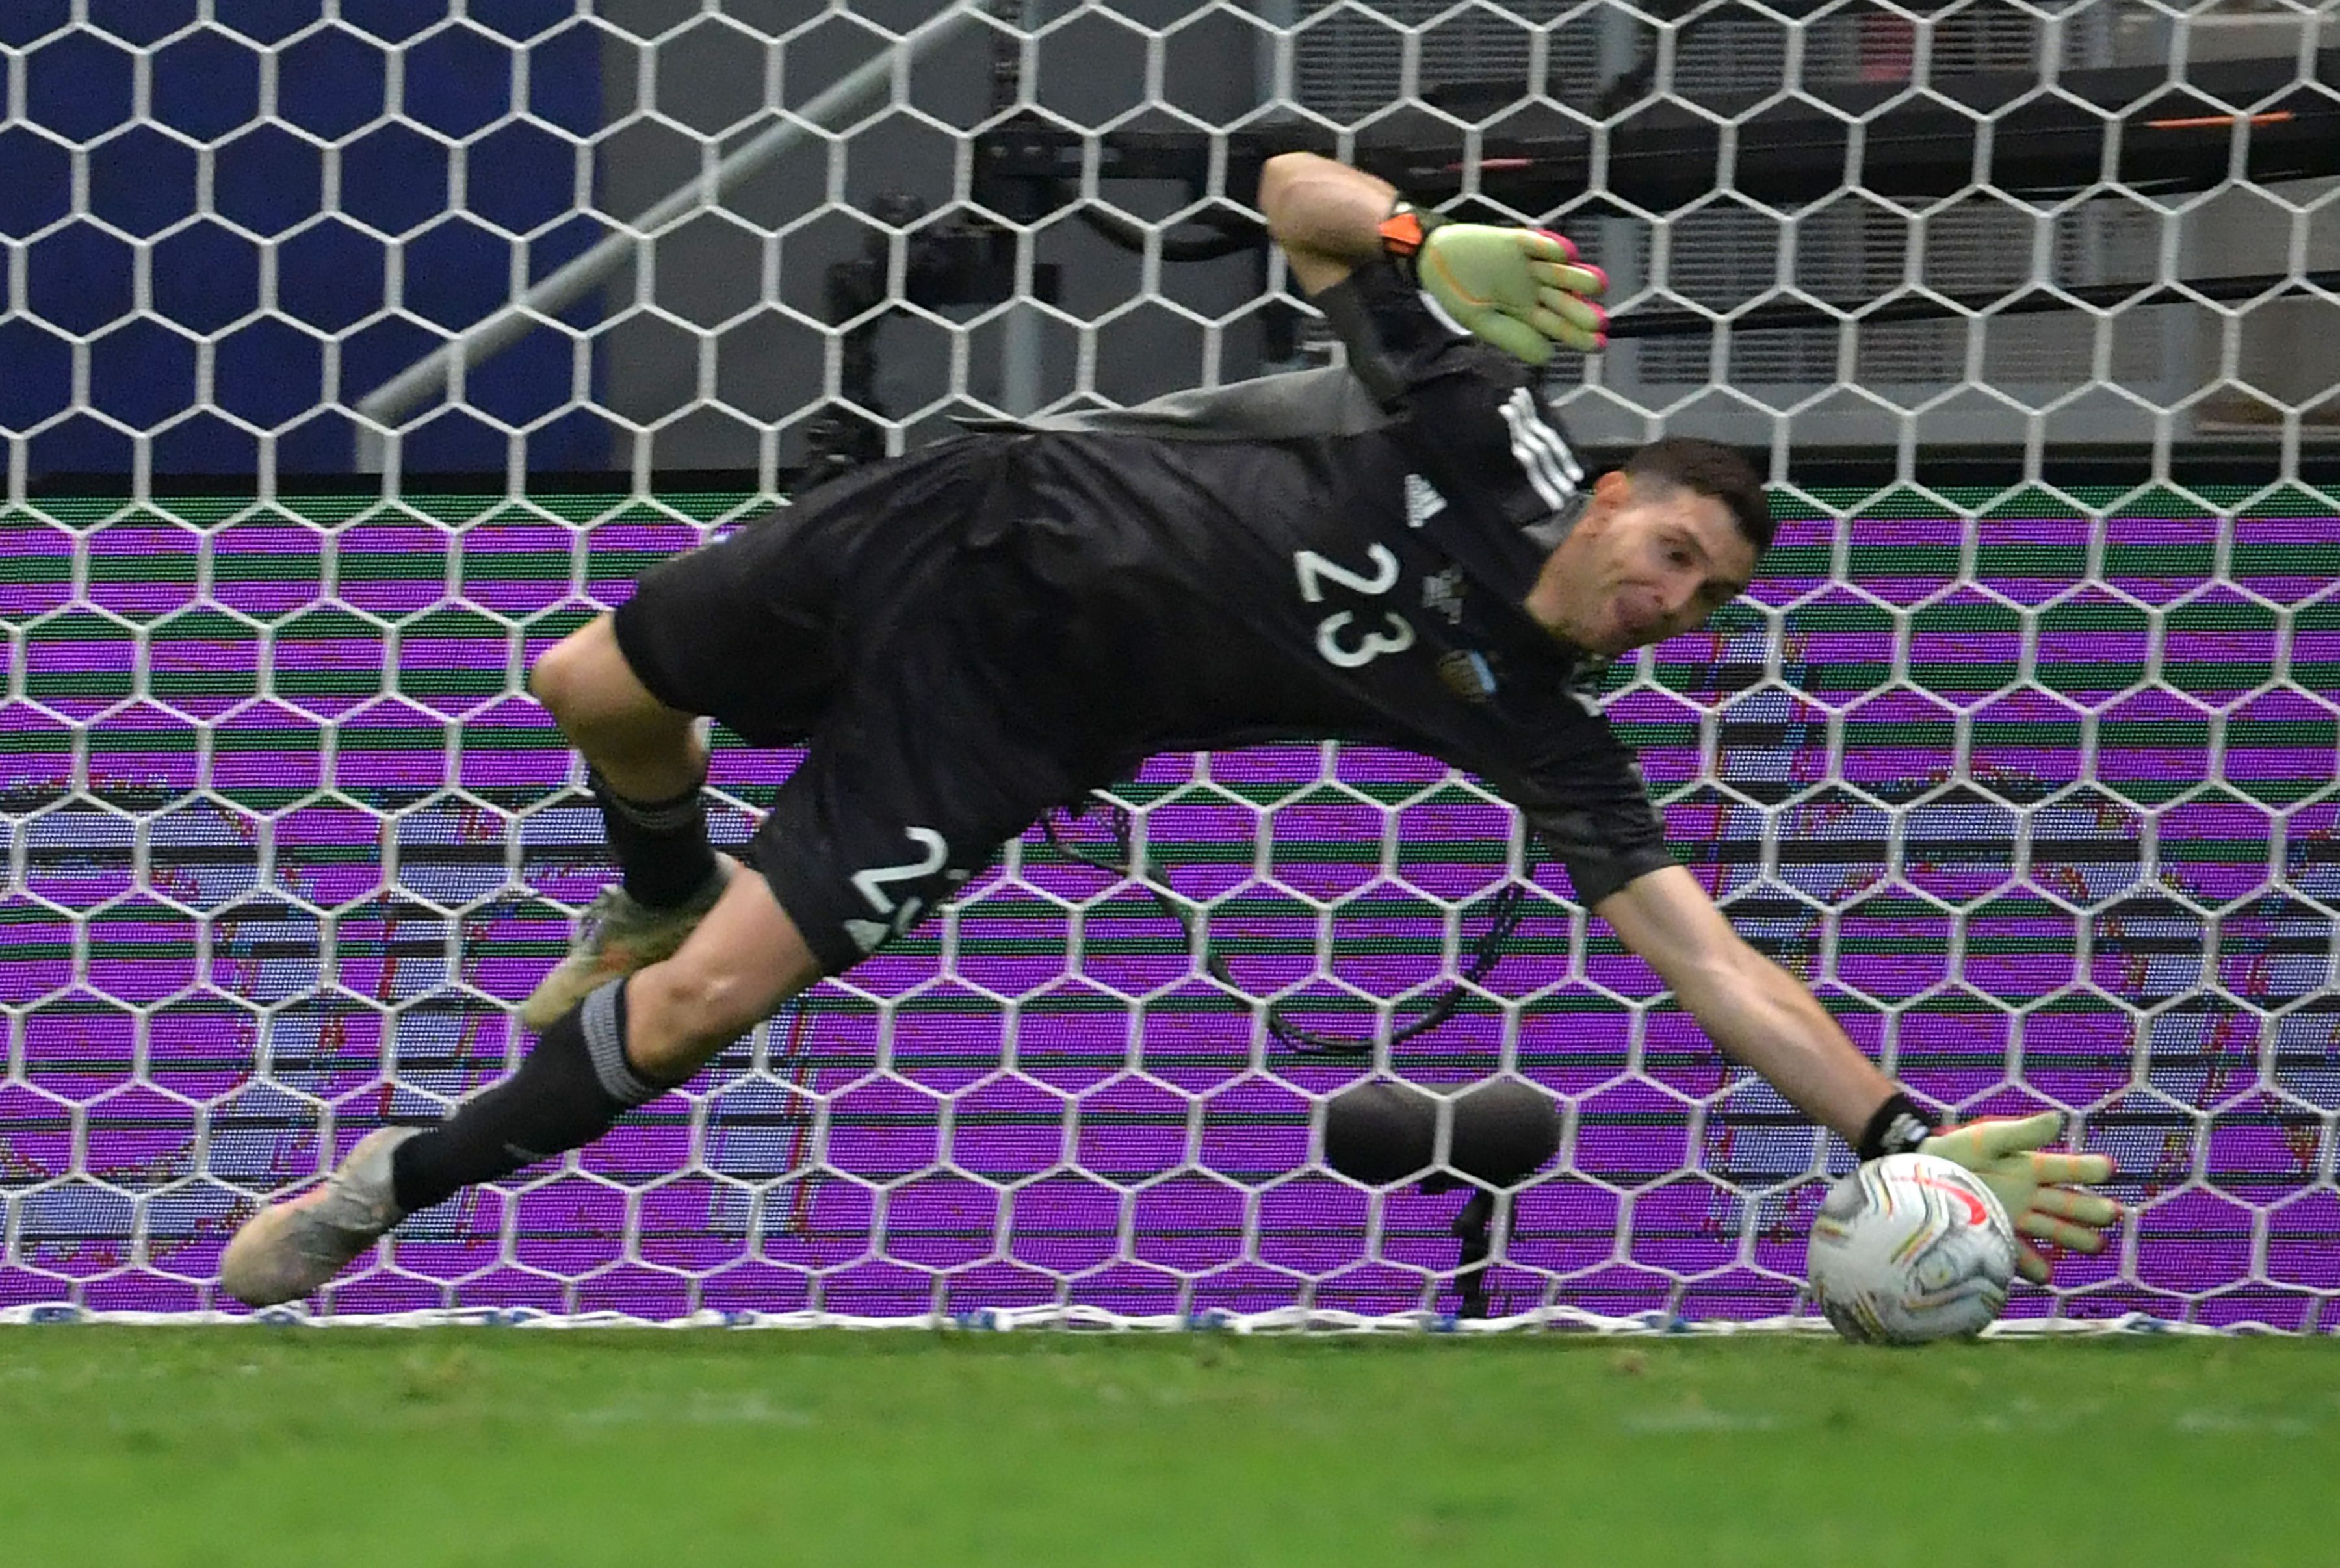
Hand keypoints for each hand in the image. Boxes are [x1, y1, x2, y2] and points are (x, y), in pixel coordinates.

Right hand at [1418, 224, 1607, 362]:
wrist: (1434, 262)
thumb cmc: (1459, 294)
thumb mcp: (1482, 323)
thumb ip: (1512, 338)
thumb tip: (1547, 356)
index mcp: (1528, 313)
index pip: (1560, 326)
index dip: (1579, 335)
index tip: (1598, 344)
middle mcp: (1535, 289)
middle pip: (1565, 300)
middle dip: (1581, 311)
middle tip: (1599, 322)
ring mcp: (1529, 266)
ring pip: (1559, 272)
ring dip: (1578, 277)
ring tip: (1597, 285)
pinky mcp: (1517, 242)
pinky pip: (1536, 243)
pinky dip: (1549, 247)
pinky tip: (1564, 253)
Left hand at [1920, 1112, 2119, 1284]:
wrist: (1915, 1180)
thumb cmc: (1951, 1154)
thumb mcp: (1986, 1140)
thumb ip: (2022, 1134)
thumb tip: (2059, 1119)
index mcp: (2024, 1167)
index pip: (2062, 1169)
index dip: (2085, 1168)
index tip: (2109, 1167)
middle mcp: (2024, 1194)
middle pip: (2063, 1204)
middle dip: (2088, 1209)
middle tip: (2112, 1214)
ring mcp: (2010, 1217)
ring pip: (2049, 1229)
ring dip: (2072, 1237)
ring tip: (2097, 1245)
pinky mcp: (1993, 1238)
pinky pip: (2017, 1254)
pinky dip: (2032, 1264)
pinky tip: (2047, 1275)